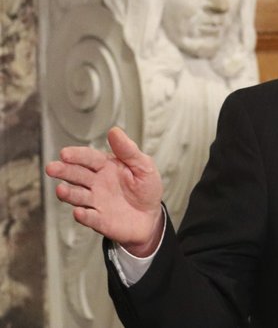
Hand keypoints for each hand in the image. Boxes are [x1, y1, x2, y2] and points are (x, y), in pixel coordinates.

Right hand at [45, 127, 164, 256]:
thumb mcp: (143, 166)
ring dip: (68, 193)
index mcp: (106, 166)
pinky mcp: (99, 220)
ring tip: (61, 189)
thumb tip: (114, 131)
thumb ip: (128, 150)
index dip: (77, 155)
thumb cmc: (146, 188)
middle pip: (76, 175)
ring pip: (77, 196)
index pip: (88, 158)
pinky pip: (90, 218)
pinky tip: (79, 212)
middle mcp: (96, 183)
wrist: (151, 216)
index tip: (65, 153)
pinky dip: (83, 215)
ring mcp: (96, 202)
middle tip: (52, 168)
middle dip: (64, 171)